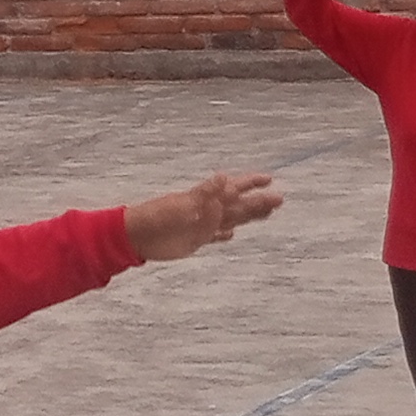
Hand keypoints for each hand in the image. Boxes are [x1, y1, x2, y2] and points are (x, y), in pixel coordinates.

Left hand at [123, 170, 281, 263]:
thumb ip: (205, 194)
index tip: (269, 178)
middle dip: (259, 201)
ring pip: (231, 218)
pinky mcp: (195, 239)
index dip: (250, 183)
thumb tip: (224, 176)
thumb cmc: (156, 218)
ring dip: (249, 216)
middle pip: (238, 204)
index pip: (233, 188)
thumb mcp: (183, 205)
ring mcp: (202, 225)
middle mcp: (206, 210)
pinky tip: (232, 234)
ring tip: (267, 212)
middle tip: (280, 198)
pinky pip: (214, 235)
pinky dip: (224, 234)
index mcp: (205, 198)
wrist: (135, 237)